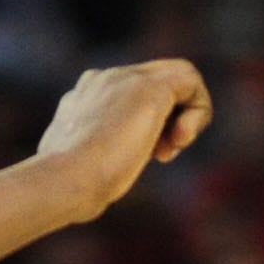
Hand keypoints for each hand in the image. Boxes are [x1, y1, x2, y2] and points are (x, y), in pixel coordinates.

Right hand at [36, 60, 212, 221]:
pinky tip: (181, 141)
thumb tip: (104, 174)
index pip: (131, 94)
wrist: (64, 180)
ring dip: (187, 116)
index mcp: (84, 97)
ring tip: (168, 152)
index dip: (149, 123)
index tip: (147, 157)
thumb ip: (96, 156)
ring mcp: (124, 79)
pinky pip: (191, 81)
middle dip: (171, 118)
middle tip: (162, 154)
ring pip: (178, 76)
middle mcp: (103, 80)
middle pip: (157, 80)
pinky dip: (198, 113)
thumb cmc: (70, 187)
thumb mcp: (81, 168)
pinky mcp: (149, 89)